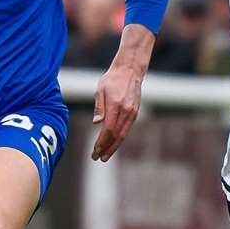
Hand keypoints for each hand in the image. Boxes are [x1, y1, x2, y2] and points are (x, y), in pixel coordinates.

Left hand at [90, 25, 154, 161]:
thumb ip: (99, 107)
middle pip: (117, 136)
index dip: (101, 143)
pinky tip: (113, 144)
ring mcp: (132, 113)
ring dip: (114, 146)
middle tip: (98, 158)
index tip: (95, 151)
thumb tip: (97, 123)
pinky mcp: (135, 113)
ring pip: (123, 135)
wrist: (130, 70)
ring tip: (105, 155)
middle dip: (107, 149)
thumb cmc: (112, 79)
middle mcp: (126, 112)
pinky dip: (120, 139)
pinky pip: (126, 129)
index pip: (108, 130)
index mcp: (116, 106)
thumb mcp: (100, 90)